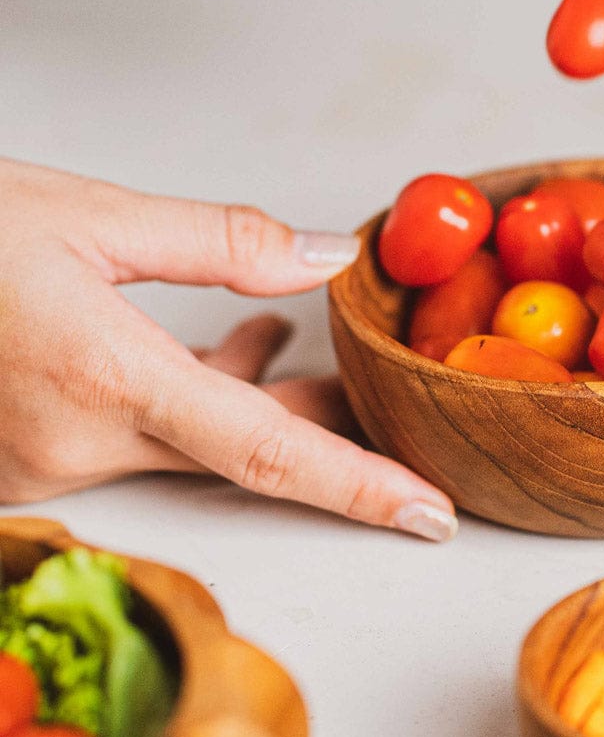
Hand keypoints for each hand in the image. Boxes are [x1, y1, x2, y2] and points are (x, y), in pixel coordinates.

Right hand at [0, 159, 456, 541]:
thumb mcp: (88, 217)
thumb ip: (221, 242)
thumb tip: (323, 255)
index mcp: (102, 379)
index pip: (265, 454)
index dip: (358, 489)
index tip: (431, 520)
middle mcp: (75, 444)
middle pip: (242, 452)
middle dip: (319, 427)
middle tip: (375, 396)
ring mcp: (47, 464)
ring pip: (193, 444)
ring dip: (254, 401)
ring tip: (289, 352)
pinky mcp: (30, 461)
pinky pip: (145, 440)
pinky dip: (194, 401)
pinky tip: (228, 352)